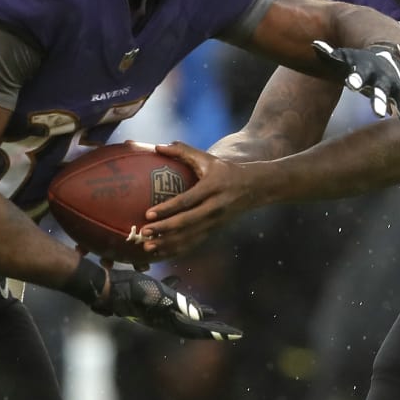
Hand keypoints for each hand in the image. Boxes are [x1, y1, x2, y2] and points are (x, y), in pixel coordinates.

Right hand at [95, 270, 242, 340]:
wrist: (105, 287)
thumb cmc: (131, 290)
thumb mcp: (158, 295)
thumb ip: (180, 304)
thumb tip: (202, 315)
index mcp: (168, 319)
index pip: (198, 330)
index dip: (217, 332)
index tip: (236, 335)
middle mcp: (163, 317)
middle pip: (194, 325)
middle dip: (213, 327)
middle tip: (232, 331)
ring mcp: (155, 308)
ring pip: (182, 313)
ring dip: (198, 311)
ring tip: (214, 312)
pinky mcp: (147, 297)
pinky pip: (167, 296)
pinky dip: (177, 293)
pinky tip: (179, 281)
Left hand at [140, 142, 252, 258]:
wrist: (255, 188)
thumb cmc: (226, 171)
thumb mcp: (207, 159)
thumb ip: (182, 151)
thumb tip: (157, 146)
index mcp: (211, 188)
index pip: (187, 200)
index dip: (168, 208)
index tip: (148, 214)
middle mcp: (214, 208)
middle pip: (187, 222)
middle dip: (164, 230)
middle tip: (144, 233)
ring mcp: (215, 222)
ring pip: (190, 237)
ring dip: (168, 244)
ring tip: (147, 247)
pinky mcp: (214, 231)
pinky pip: (194, 244)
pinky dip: (177, 250)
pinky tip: (161, 253)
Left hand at [312, 40, 399, 127]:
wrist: (391, 54)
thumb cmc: (362, 61)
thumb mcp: (347, 57)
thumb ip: (331, 55)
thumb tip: (314, 45)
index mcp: (367, 69)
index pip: (360, 74)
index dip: (356, 79)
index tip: (351, 85)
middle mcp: (384, 77)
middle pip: (382, 89)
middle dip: (380, 99)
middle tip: (377, 112)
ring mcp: (397, 86)